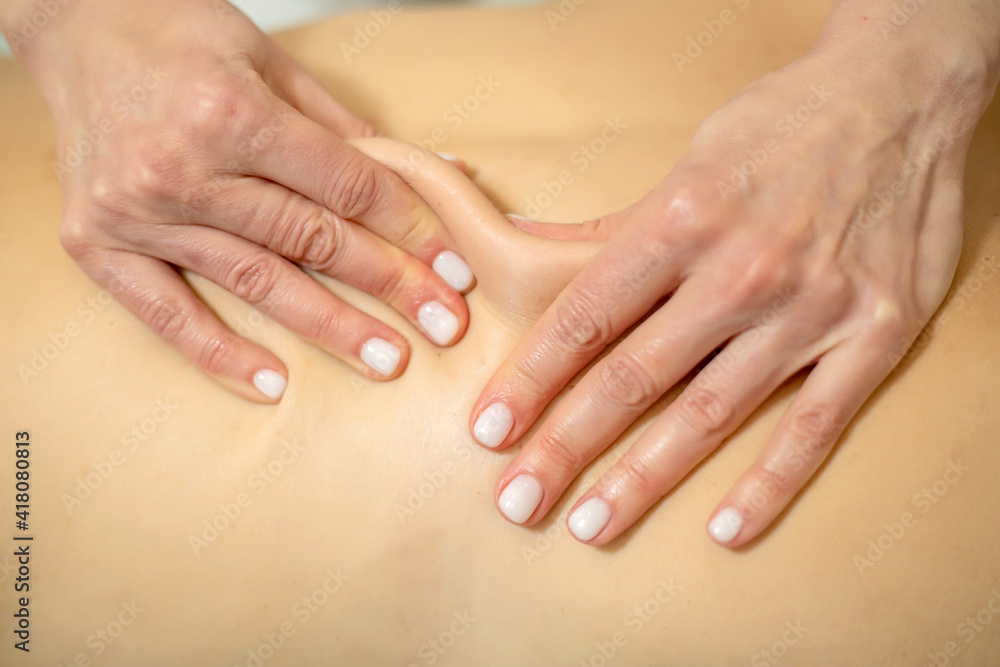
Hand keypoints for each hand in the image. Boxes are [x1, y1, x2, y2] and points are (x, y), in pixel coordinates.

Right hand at [2, 0, 472, 401]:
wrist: (74, 23)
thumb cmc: (177, 32)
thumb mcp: (271, 61)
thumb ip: (344, 127)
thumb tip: (431, 172)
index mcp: (232, 113)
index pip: (345, 187)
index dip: (410, 229)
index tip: (455, 268)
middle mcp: (183, 168)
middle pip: (311, 240)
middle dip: (389, 285)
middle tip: (442, 324)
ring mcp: (137, 212)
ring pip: (256, 282)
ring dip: (330, 326)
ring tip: (386, 359)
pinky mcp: (98, 243)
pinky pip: (167, 313)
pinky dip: (220, 353)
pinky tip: (272, 383)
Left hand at [469, 3, 999, 546]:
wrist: (899, 95)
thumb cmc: (779, 126)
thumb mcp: (685, 164)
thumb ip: (612, 229)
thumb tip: (523, 246)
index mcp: (682, 220)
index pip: (586, 316)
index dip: (531, 378)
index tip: (491, 428)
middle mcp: (741, 270)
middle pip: (634, 377)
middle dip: (566, 445)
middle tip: (518, 498)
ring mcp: (811, 308)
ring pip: (711, 414)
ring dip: (645, 478)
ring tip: (593, 525)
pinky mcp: (874, 335)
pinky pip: (815, 425)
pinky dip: (770, 484)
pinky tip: (727, 530)